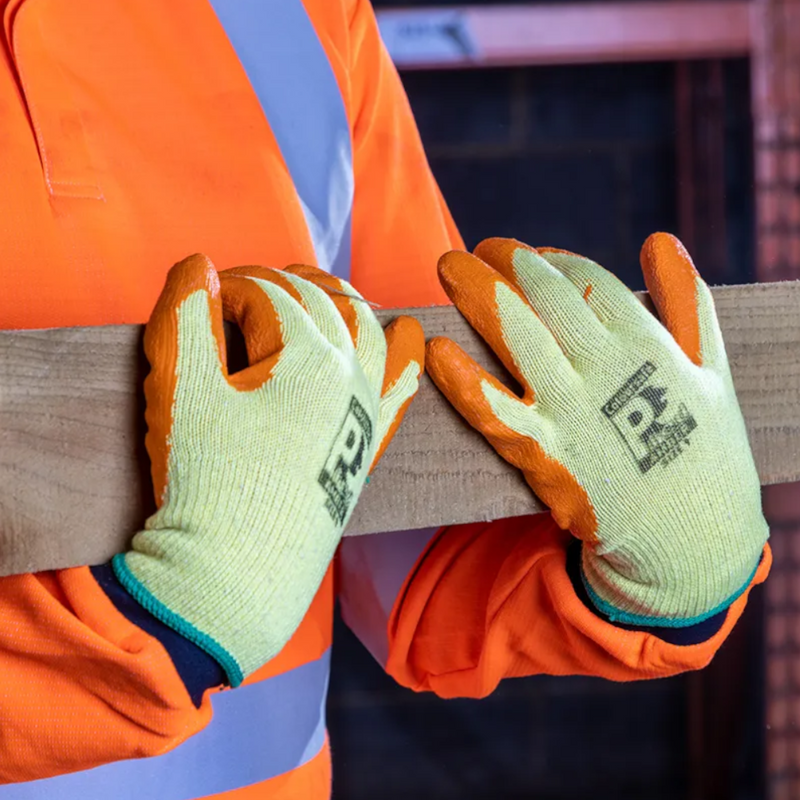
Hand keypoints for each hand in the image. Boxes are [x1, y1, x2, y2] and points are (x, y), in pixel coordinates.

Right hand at [113, 255, 423, 683]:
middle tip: (232, 300)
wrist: (237, 574)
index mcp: (307, 354)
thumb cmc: (205, 480)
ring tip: (306, 293)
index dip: (223, 288)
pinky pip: (399, 387)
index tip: (195, 304)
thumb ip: (186, 314)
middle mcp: (351, 374)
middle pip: (316, 301)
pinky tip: (407, 335)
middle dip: (272, 287)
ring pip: (364, 330)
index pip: (264, 291)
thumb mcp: (181, 390)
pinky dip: (403, 355)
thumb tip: (198, 264)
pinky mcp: (367, 445)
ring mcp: (365, 410)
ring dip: (335, 302)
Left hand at [426, 233, 767, 626]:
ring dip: (477, 294)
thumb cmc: (702, 447)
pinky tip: (436, 350)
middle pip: (545, 297)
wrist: (691, 536)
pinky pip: (494, 412)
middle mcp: (605, 368)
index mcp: (647, 342)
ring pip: (516, 337)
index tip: (529, 255)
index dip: (551, 260)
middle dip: (507, 263)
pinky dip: (462, 380)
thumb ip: (687, 302)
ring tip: (447, 265)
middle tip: (478, 248)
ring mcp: (571, 411)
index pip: (587, 280)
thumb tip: (659, 241)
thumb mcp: (712, 368)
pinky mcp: (543, 456)